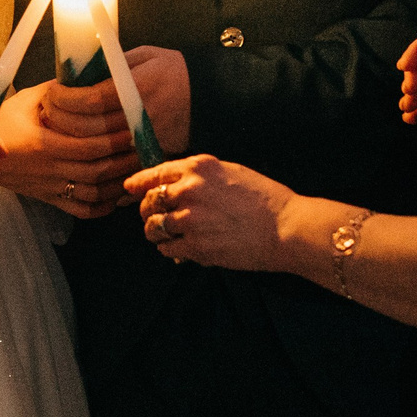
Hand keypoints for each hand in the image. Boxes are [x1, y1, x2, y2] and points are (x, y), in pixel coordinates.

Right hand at [0, 83, 135, 217]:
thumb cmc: (3, 125)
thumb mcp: (25, 100)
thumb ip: (54, 90)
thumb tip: (84, 78)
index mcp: (45, 145)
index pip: (90, 146)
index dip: (114, 139)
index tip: (132, 127)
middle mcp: (51, 170)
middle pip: (97, 170)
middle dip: (124, 159)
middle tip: (143, 146)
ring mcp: (52, 188)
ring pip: (94, 193)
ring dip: (118, 183)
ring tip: (136, 168)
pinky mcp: (51, 199)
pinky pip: (82, 210)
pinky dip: (102, 207)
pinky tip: (115, 196)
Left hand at [40, 47, 189, 160]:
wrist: (208, 98)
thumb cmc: (174, 71)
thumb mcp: (144, 55)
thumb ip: (112, 63)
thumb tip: (77, 71)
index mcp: (136, 89)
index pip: (88, 101)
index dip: (63, 99)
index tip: (52, 93)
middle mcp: (138, 118)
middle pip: (86, 129)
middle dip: (59, 120)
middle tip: (48, 110)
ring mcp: (143, 141)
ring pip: (95, 150)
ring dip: (70, 140)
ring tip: (58, 127)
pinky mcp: (148, 157)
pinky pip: (113, 167)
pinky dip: (92, 161)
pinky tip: (80, 150)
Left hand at [122, 154, 296, 273]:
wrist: (286, 228)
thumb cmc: (265, 200)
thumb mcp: (231, 172)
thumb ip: (201, 176)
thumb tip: (175, 184)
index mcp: (199, 168)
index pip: (156, 173)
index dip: (138, 182)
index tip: (130, 188)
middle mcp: (189, 189)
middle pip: (149, 200)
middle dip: (147, 210)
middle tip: (154, 217)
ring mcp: (189, 219)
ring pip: (152, 226)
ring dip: (156, 232)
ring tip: (167, 235)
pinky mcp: (194, 245)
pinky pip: (166, 248)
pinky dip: (169, 249)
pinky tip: (180, 248)